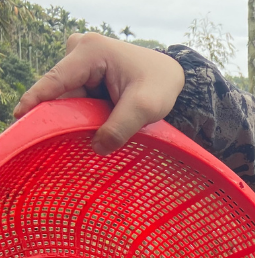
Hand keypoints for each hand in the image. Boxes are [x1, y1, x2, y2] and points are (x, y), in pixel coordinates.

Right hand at [14, 33, 184, 155]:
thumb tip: (97, 147)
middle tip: (67, 143)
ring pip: (72, 101)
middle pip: (64, 93)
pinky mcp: (87, 77)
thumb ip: (121, 128)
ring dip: (80, 120)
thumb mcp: (145, 108)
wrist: (173, 77)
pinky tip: (91, 131)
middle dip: (67, 117)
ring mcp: (82, 65)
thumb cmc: (161, 85)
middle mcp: (81, 52)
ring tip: (89, 137)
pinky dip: (86, 118)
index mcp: (91, 52)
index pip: (57, 79)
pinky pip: (80, 102)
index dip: (37, 99)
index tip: (20, 116)